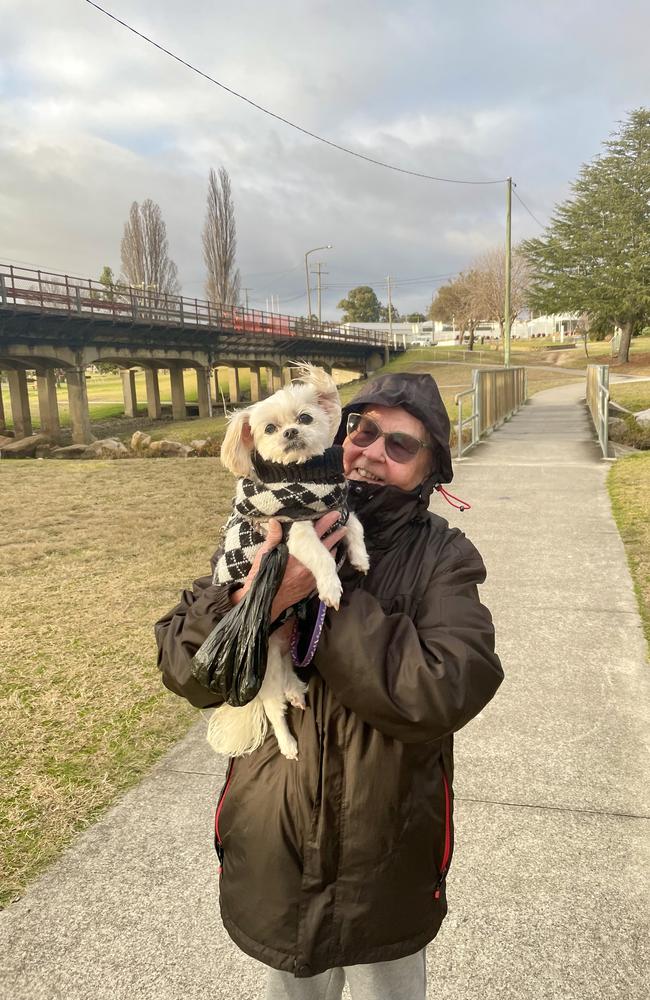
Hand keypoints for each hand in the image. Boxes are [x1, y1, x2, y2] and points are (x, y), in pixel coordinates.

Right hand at [231, 512, 346, 618]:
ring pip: (328, 559)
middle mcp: (307, 565)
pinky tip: (330, 556)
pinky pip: (325, 571)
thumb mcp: (264, 555)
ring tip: (340, 538)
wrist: (264, 602)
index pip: (314, 534)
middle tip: (344, 526)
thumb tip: (274, 520)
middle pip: (326, 546)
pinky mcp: (311, 585)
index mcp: (296, 554)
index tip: (335, 514)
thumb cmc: (261, 577)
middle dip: (335, 534)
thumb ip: (272, 537)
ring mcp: (311, 576)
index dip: (325, 523)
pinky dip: (328, 562)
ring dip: (333, 548)